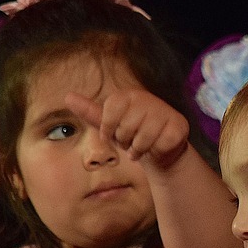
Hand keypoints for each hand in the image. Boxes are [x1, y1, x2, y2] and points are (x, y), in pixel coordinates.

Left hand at [65, 88, 188, 166]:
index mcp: (128, 95)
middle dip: (126, 141)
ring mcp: (165, 111)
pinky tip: (157, 147)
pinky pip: (159, 145)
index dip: (108, 130)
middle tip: (132, 139)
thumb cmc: (133, 134)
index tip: (113, 133)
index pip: (108, 115)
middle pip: (125, 129)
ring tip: (143, 145)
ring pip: (142, 139)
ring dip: (139, 149)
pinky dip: (155, 151)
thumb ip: (90, 112)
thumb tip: (68, 97)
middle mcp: (147, 98)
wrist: (161, 148)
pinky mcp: (179, 125)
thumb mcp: (110, 125)